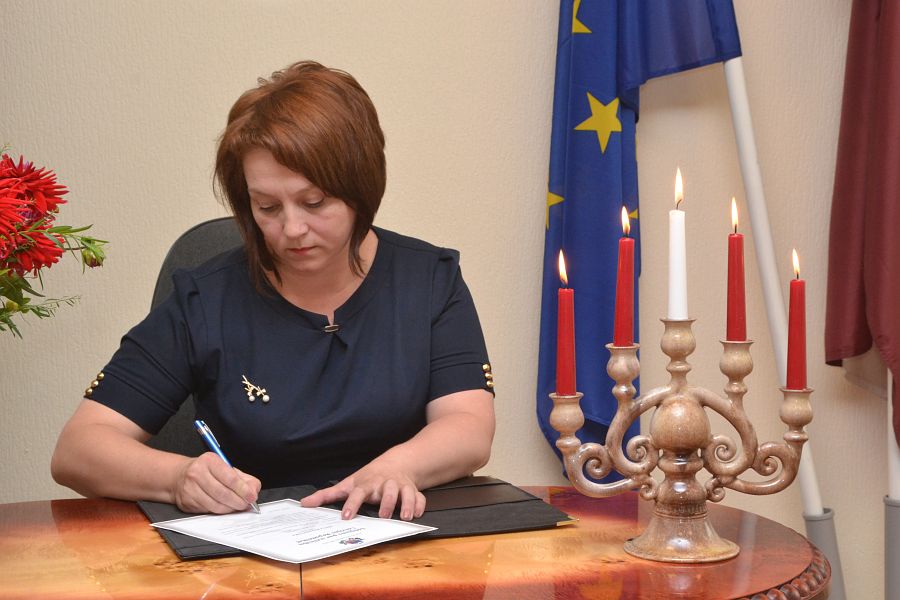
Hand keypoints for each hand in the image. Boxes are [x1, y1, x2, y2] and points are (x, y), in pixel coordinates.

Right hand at [172, 452, 260, 513]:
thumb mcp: (225, 467)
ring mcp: (190, 488)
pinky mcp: (186, 502)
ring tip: (237, 507)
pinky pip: (208, 510)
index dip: (243, 490)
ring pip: (215, 505)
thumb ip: (243, 478)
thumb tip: (253, 490)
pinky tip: (224, 507)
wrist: (179, 476)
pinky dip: (219, 511)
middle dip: (238, 502)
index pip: (230, 478)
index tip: (251, 496)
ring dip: (230, 509)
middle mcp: (197, 473)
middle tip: (246, 505)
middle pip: (223, 493)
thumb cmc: (207, 471)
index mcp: (209, 461)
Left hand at [301, 460, 425, 520]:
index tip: (346, 517)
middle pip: (386, 490)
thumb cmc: (368, 478)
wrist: (396, 464)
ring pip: (405, 492)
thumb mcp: (348, 483)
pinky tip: (417, 514)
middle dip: (386, 502)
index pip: (358, 493)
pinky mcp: (413, 490)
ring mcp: (400, 486)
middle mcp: (384, 484)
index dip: (352, 504)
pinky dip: (420, 505)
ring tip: (405, 517)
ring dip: (406, 503)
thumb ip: (327, 495)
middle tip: (383, 516)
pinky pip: (420, 497)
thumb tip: (304, 504)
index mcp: (366, 484)